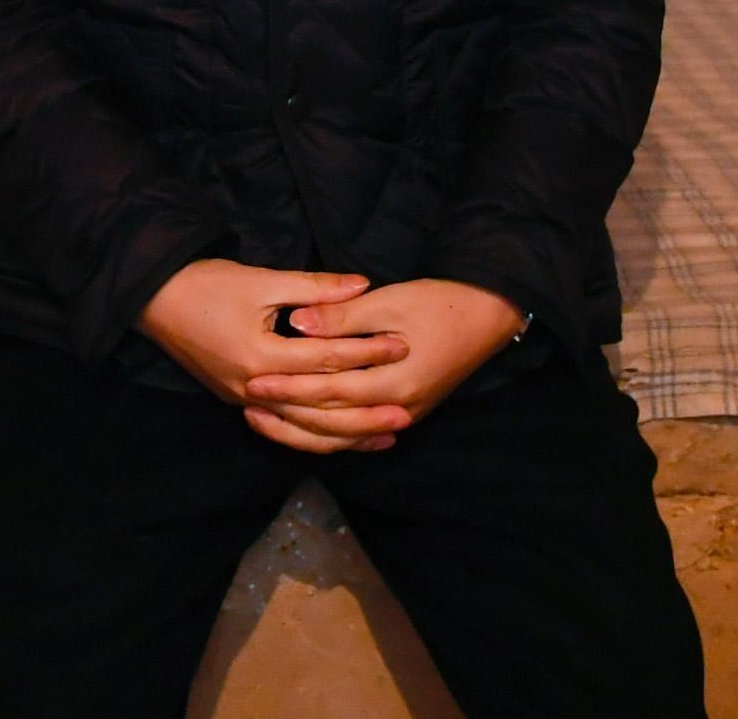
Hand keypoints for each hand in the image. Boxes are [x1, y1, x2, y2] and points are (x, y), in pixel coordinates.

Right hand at [139, 259, 403, 429]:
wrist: (152, 299)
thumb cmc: (206, 284)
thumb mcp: (262, 279)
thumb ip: (314, 288)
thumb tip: (363, 285)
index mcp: (261, 357)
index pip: (326, 360)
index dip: (366, 352)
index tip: (402, 347)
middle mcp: (253, 389)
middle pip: (319, 407)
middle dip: (364, 410)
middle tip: (406, 412)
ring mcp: (242, 400)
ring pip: (302, 427)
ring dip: (344, 433)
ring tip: (383, 436)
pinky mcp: (236, 400)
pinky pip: (284, 425)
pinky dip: (313, 431)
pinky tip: (337, 433)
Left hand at [239, 278, 525, 454]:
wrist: (489, 314)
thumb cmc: (440, 302)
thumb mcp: (389, 302)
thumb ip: (342, 316)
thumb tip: (297, 324)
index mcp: (394, 382)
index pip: (330, 393)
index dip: (291, 388)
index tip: (255, 381)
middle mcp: (399, 408)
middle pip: (334, 423)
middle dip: (289, 415)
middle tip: (248, 406)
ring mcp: (404, 414)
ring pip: (345, 435)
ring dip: (304, 430)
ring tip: (266, 420)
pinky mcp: (406, 409)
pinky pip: (360, 431)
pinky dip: (332, 432)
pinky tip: (306, 430)